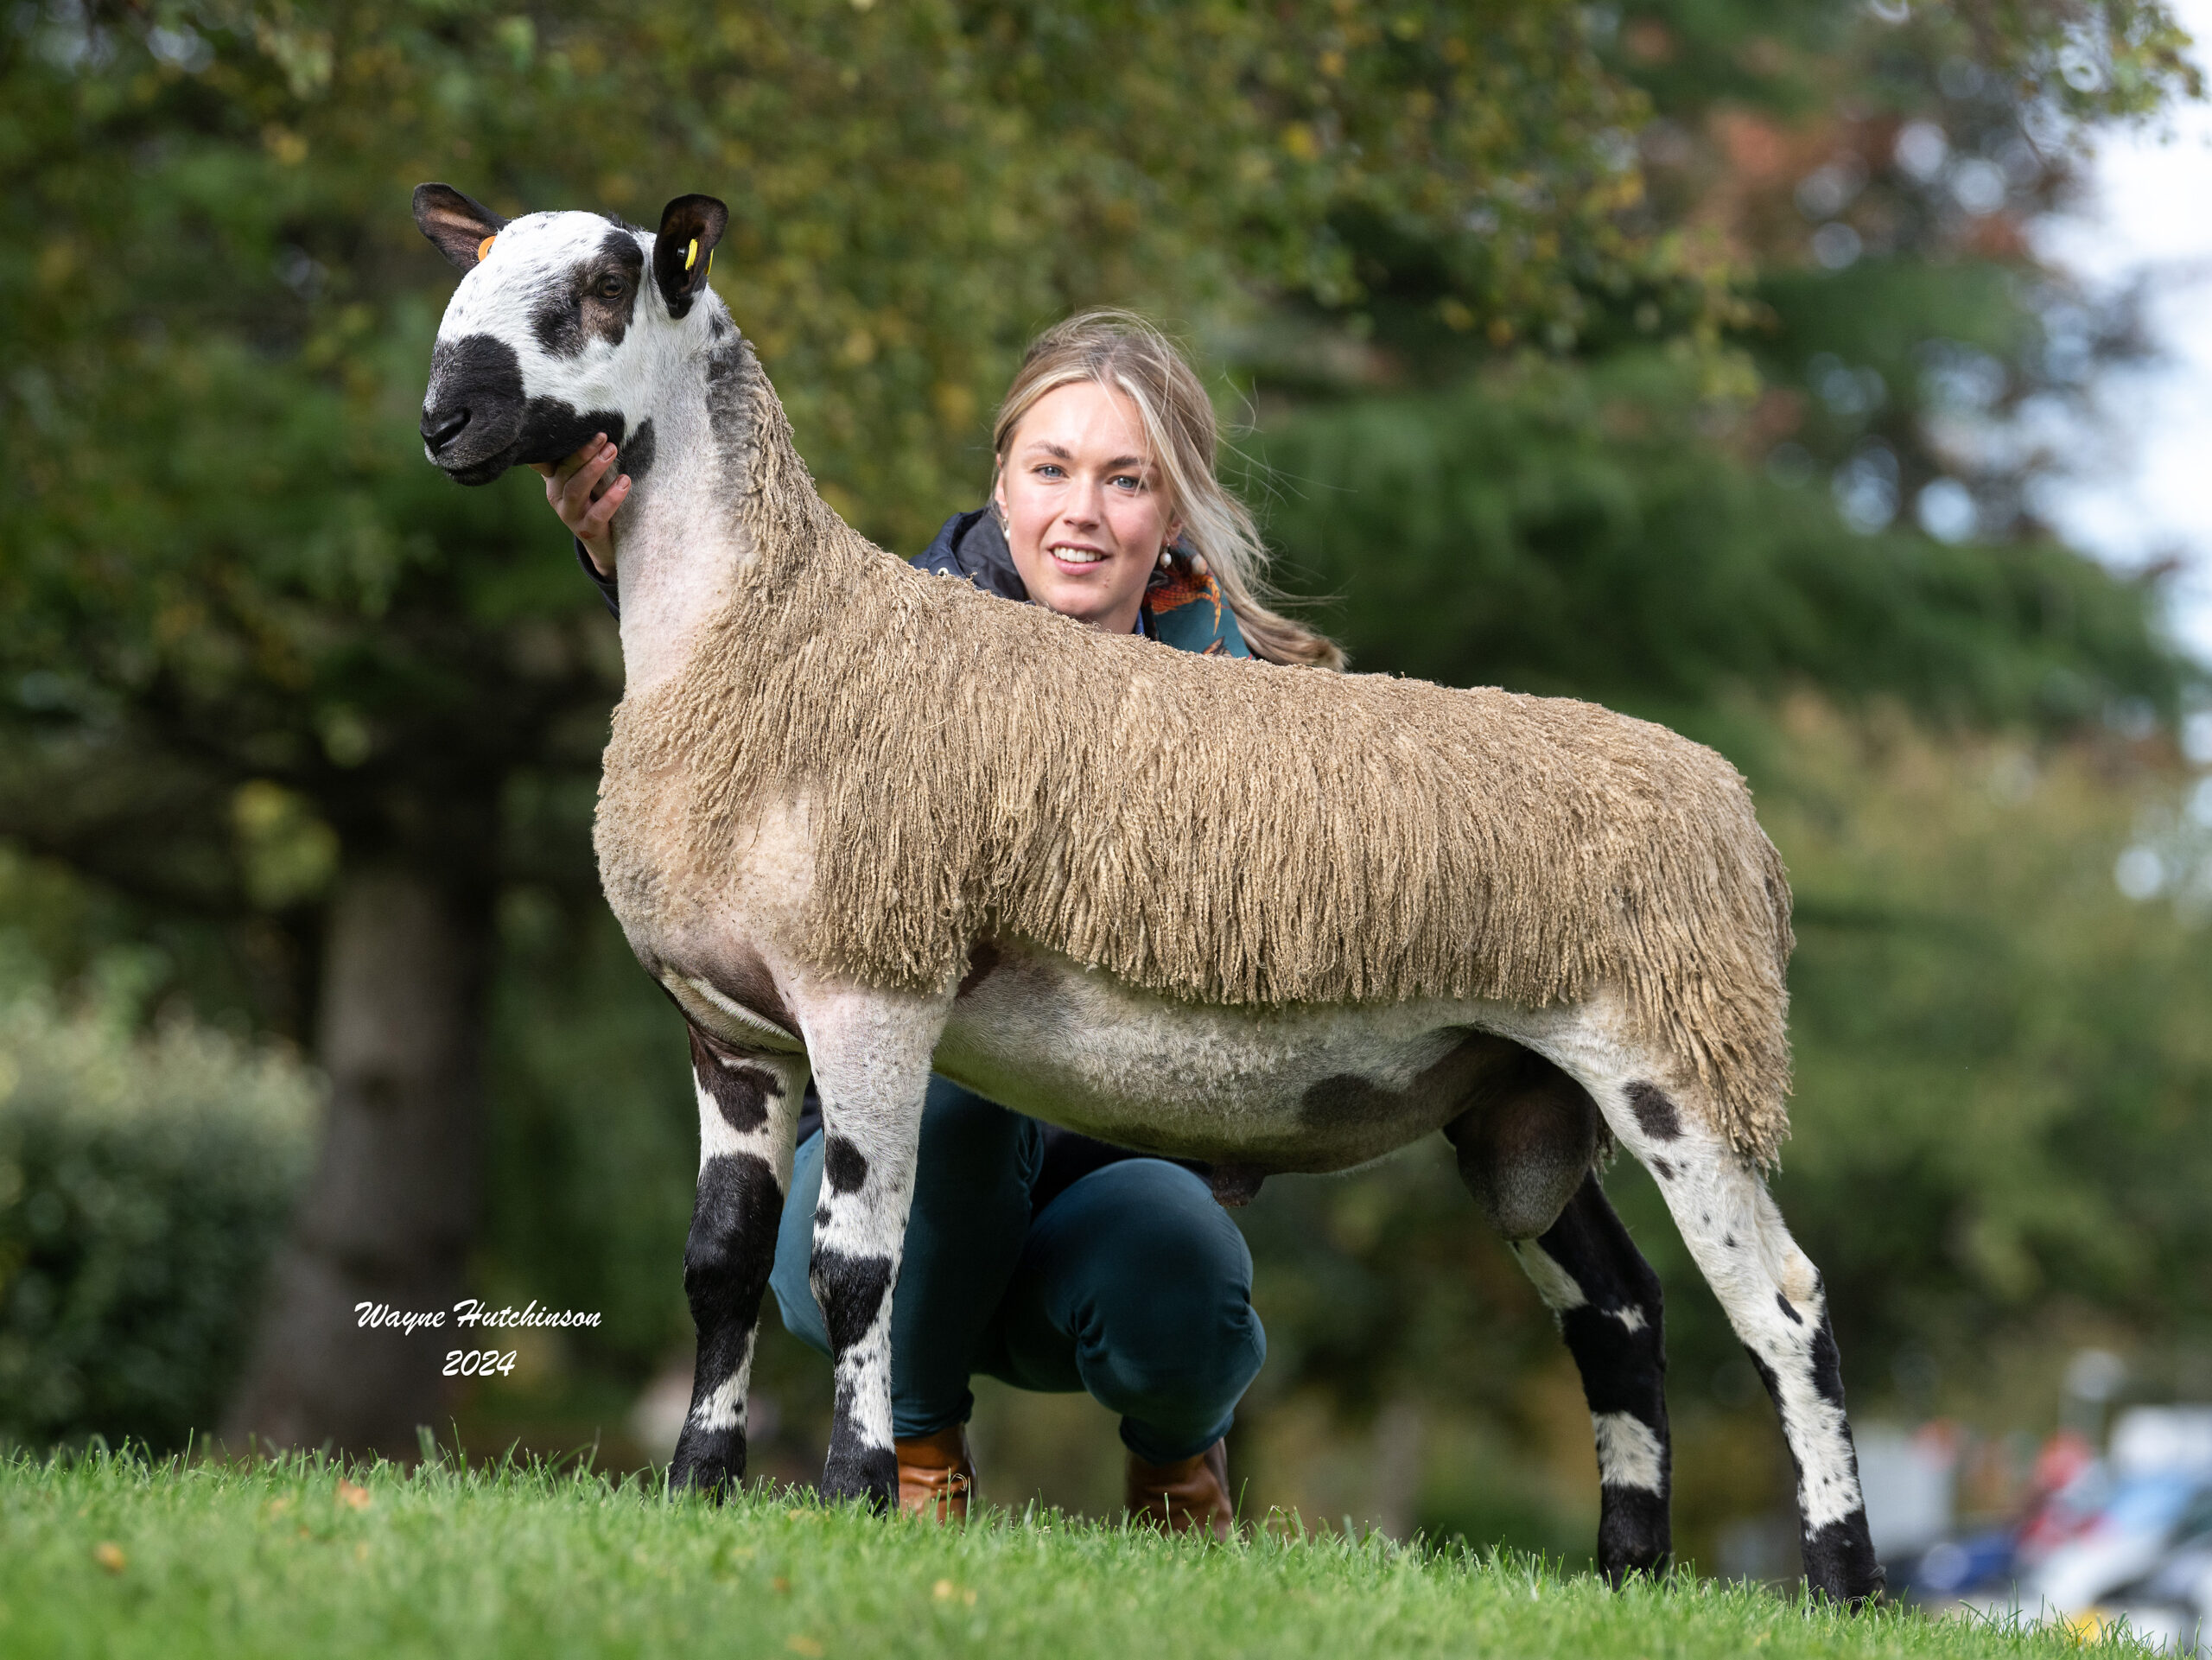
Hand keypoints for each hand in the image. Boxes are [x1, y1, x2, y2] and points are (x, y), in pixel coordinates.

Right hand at [530, 435, 628, 575]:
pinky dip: (612, 497)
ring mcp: (570, 516)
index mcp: (555, 481)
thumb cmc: (597, 503)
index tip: (574, 424)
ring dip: (594, 469)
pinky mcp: (586, 531)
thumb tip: (594, 427)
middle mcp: (557, 497)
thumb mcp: (587, 480)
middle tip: (603, 436)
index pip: (551, 459)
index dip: (559, 444)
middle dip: (584, 452)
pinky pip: (598, 514)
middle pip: (566, 471)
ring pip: (577, 490)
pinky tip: (624, 482)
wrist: (605, 545)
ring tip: (612, 452)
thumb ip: (585, 460)